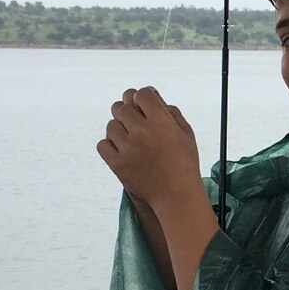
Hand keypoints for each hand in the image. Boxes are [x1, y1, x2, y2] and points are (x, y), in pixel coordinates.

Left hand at [97, 87, 218, 289]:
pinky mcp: (117, 164)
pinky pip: (102, 144)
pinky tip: (122, 151)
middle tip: (134, 122)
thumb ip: (170, 112)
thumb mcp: (186, 134)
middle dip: (128, 111)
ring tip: (130, 140)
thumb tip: (153, 98)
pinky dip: (110, 146)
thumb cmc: (184, 163)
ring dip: (119, 129)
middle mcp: (142, 131)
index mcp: (161, 121)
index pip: (141, 94)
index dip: (141, 97)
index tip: (143, 105)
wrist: (176, 196)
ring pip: (111, 125)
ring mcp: (127, 148)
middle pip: (122, 106)